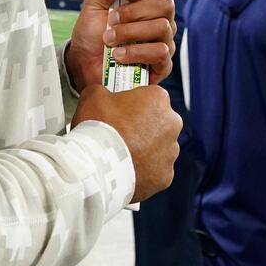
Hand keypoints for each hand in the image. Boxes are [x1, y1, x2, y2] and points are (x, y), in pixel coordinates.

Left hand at [64, 0, 179, 91]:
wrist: (83, 62)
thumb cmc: (92, 32)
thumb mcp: (93, 4)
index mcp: (149, 1)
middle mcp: (162, 20)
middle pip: (166, 4)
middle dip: (134, 11)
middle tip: (112, 19)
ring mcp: (165, 42)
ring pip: (163, 27)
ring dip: (130, 32)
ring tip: (110, 39)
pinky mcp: (163, 64)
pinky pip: (161, 52)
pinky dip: (135, 52)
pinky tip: (118, 55)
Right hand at [73, 84, 180, 202]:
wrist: (97, 166)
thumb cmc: (98, 129)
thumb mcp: (94, 95)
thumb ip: (104, 90)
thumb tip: (102, 94)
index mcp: (158, 100)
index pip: (150, 96)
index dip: (133, 104)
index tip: (121, 111)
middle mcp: (171, 124)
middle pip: (158, 122)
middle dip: (143, 127)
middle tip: (121, 133)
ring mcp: (170, 151)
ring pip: (159, 147)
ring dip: (144, 149)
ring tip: (121, 153)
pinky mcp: (165, 175)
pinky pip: (155, 170)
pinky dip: (144, 170)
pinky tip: (126, 168)